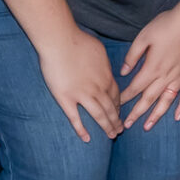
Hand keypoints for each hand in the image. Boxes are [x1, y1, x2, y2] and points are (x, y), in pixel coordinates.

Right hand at [37, 27, 124, 141]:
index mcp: (106, 77)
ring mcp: (82, 95)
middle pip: (111, 109)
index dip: (119, 107)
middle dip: (116, 121)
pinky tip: (87, 139)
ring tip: (111, 136)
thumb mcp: (99, 50)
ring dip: (106, 127)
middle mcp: (97, 89)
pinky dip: (81, 130)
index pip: (116, 96)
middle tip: (119, 131)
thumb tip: (106, 70)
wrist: (59, 40)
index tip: (120, 114)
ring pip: (98, 116)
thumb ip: (104, 64)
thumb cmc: (78, 40)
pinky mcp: (66, 99)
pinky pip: (75, 118)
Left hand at [118, 4, 179, 129]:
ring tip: (147, 126)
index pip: (135, 87)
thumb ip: (133, 55)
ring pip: (167, 101)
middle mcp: (166, 76)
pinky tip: (177, 116)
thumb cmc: (167, 24)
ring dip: (156, 115)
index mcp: (153, 67)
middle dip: (136, 113)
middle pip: (149, 99)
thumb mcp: (144, 36)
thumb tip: (123, 71)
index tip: (116, 106)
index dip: (125, 97)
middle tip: (126, 125)